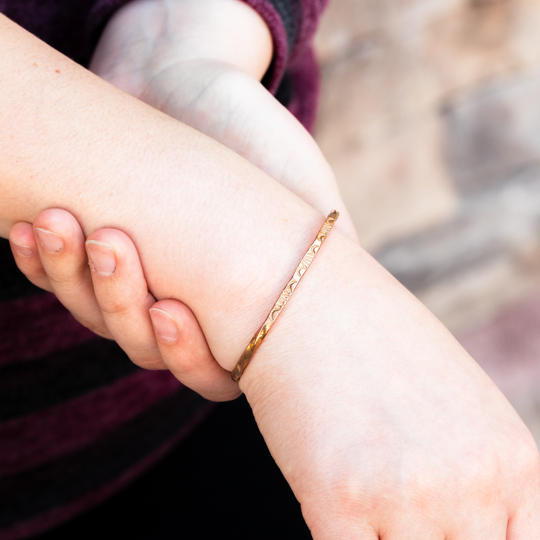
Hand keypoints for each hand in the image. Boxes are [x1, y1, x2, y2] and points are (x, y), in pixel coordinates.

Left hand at [9, 0, 355, 399]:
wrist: (189, 78)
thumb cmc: (250, 132)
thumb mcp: (301, 187)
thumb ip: (322, 251)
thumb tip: (343, 305)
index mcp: (240, 305)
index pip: (214, 372)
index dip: (186, 357)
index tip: (169, 310)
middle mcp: (191, 303)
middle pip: (145, 348)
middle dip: (119, 302)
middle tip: (111, 241)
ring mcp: (142, 282)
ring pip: (98, 317)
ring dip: (74, 278)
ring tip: (58, 223)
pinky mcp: (97, 256)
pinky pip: (60, 281)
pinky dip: (40, 263)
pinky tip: (26, 230)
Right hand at [240, 231, 539, 538]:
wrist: (305, 296)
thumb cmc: (374, 342)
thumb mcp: (456, 403)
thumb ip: (475, 471)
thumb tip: (468, 519)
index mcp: (514, 461)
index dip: (481, 539)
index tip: (445, 525)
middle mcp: (473, 482)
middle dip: (428, 537)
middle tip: (396, 510)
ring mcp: (407, 493)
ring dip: (383, 536)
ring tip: (364, 501)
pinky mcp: (338, 498)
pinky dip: (339, 536)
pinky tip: (330, 508)